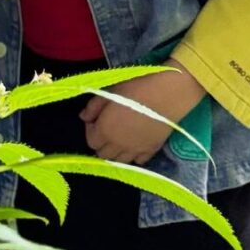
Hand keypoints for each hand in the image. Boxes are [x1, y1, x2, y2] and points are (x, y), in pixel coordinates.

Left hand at [79, 59, 206, 164]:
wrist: (166, 95)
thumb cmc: (135, 89)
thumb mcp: (110, 92)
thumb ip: (93, 106)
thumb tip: (83, 117)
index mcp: (105, 131)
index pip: (90, 141)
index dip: (90, 129)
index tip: (96, 119)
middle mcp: (119, 146)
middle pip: (103, 155)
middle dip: (101, 142)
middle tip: (107, 127)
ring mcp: (136, 151)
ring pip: (119, 161)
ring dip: (115, 151)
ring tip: (120, 135)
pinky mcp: (151, 151)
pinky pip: (138, 161)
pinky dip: (133, 155)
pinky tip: (135, 141)